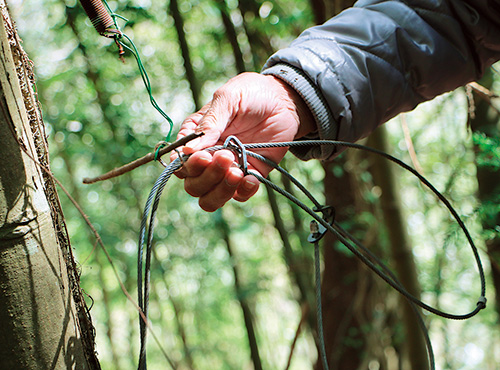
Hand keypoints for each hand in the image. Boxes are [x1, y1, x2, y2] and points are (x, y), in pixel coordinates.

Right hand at [173, 72, 314, 211]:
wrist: (285, 100)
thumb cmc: (252, 94)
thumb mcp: (227, 99)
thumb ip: (208, 124)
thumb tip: (186, 150)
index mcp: (196, 138)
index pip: (180, 163)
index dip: (188, 165)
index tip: (204, 156)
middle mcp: (208, 158)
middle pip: (193, 185)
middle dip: (206, 177)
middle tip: (226, 157)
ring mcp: (228, 169)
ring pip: (211, 198)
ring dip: (221, 190)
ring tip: (238, 171)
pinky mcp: (249, 175)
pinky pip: (239, 196)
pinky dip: (243, 191)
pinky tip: (252, 176)